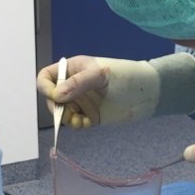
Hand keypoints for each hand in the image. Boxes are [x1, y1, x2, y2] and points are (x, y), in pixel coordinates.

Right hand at [36, 53, 194, 127]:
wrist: (148, 93)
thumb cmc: (126, 76)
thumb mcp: (101, 75)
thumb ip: (79, 83)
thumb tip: (57, 95)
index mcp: (72, 69)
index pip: (47, 77)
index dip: (46, 88)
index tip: (56, 97)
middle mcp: (73, 85)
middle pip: (51, 98)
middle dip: (57, 108)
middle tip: (70, 114)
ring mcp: (81, 101)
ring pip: (62, 113)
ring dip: (66, 120)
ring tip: (81, 121)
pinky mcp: (89, 115)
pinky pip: (74, 123)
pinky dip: (77, 125)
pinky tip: (87, 123)